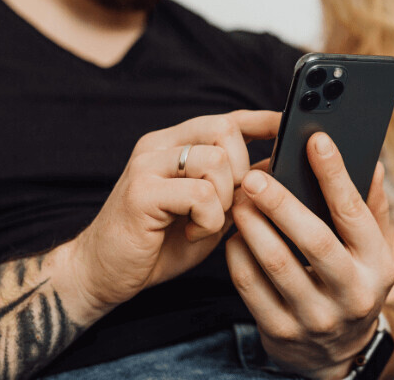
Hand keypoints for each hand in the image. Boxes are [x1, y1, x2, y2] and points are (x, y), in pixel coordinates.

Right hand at [68, 110, 279, 310]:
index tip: (288, 125)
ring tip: (204, 222)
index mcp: (176, 145)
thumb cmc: (160, 243)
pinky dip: (207, 221)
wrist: (105, 273)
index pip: (226, 119)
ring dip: (224, 201)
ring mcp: (148, 165)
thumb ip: (236, 187)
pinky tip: (190, 232)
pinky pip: (201, 195)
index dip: (261, 121)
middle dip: (242, 171)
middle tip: (228, 204)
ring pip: (217, 161)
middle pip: (225, 130)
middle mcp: (160, 146)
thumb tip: (276, 168)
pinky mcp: (142, 191)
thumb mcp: (210, 209)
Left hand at [226, 132, 393, 379]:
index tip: (317, 141)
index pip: (355, 214)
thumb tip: (372, 163)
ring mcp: (315, 317)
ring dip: (253, 226)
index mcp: (377, 267)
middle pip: (314, 240)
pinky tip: (234, 233)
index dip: (335, 175)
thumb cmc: (353, 285)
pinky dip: (238, 254)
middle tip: (255, 176)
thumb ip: (371, 208)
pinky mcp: (280, 331)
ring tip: (239, 199)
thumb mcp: (373, 253)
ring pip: (276, 264)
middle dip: (281, 203)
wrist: (336, 354)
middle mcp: (351, 294)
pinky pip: (250, 286)